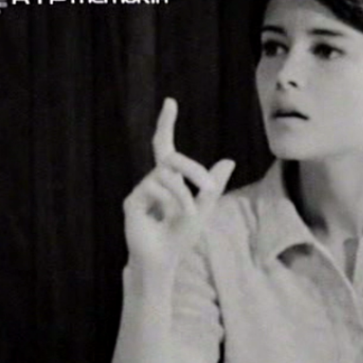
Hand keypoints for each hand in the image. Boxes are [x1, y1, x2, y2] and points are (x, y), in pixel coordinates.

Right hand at [122, 97, 235, 268]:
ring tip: (190, 215)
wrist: (164, 260)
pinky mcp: (133, 201)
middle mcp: (152, 180)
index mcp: (168, 179)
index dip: (166, 124)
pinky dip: (173, 202)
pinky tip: (172, 218)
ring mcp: (140, 190)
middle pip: (168, 156)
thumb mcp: (203, 209)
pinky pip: (157, 189)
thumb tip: (229, 160)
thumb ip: (212, 185)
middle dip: (192, 168)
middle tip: (208, 187)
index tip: (170, 102)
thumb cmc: (180, 237)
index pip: (165, 146)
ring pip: (167, 175)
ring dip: (185, 195)